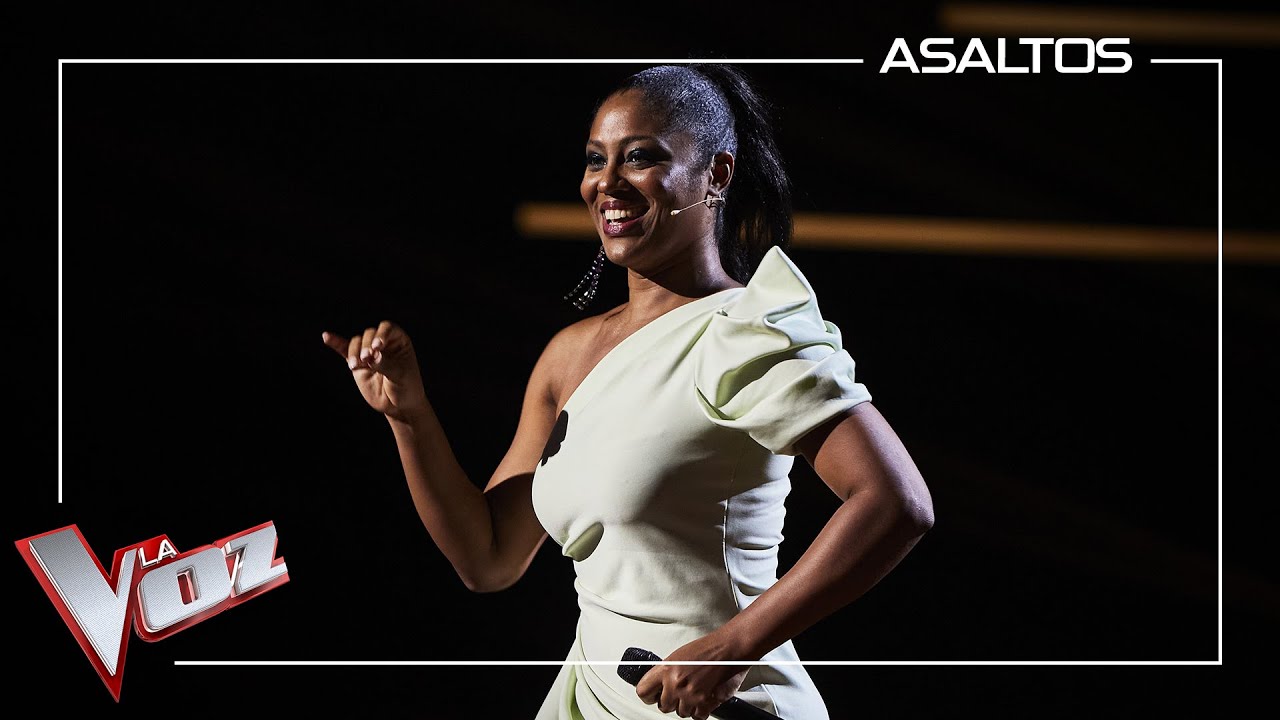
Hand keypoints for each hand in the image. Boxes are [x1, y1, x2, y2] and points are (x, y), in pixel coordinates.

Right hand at [322, 321, 428, 422]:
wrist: (399, 406)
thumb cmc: (406, 387)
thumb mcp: (400, 376)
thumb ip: (385, 364)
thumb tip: (371, 356)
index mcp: (398, 341)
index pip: (387, 328)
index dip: (381, 334)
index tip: (377, 346)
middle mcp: (382, 343)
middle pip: (369, 334)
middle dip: (365, 345)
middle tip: (367, 358)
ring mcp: (368, 352)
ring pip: (356, 343)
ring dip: (354, 352)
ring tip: (355, 365)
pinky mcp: (357, 364)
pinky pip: (345, 350)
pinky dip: (336, 343)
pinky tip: (326, 337)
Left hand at [635, 631, 749, 719]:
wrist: (729, 648)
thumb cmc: (708, 649)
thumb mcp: (679, 656)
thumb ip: (667, 672)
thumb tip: (659, 685)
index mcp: (666, 669)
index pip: (643, 691)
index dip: (648, 695)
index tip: (653, 696)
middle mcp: (676, 683)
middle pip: (663, 706)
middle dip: (671, 701)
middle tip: (680, 692)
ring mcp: (690, 695)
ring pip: (680, 713)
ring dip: (687, 705)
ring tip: (695, 691)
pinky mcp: (704, 703)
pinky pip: (696, 716)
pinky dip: (701, 710)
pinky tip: (704, 698)